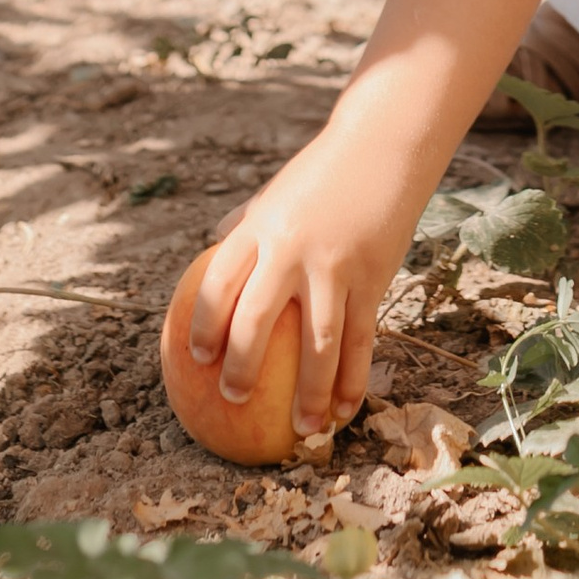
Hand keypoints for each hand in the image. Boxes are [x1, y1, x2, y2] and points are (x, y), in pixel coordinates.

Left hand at [183, 125, 414, 438]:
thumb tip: (210, 261)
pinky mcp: (371, 278)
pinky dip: (353, 380)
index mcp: (260, 227)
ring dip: (309, 393)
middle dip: (243, 367)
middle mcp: (292, 250)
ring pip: (317, 343)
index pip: (218, 282)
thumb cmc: (321, 174)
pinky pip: (361, 339)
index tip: (196, 358)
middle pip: (257, 320)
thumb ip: (246, 228)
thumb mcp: (274, 195)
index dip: (204, 324)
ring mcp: (334, 267)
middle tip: (234, 399)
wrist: (381, 147)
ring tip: (302, 431)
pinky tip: (346, 410)